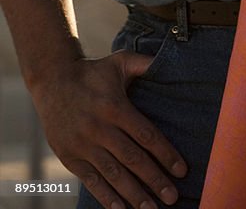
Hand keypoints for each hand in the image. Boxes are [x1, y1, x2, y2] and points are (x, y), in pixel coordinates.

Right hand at [31, 52, 186, 208]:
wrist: (52, 80)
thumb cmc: (93, 72)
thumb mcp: (120, 61)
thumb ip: (145, 63)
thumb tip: (171, 62)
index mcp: (115, 107)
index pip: (146, 135)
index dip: (165, 154)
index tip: (182, 170)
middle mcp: (99, 129)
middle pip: (133, 159)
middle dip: (154, 180)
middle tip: (173, 197)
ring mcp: (83, 145)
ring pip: (113, 174)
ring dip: (134, 194)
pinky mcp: (70, 157)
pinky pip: (91, 181)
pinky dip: (106, 197)